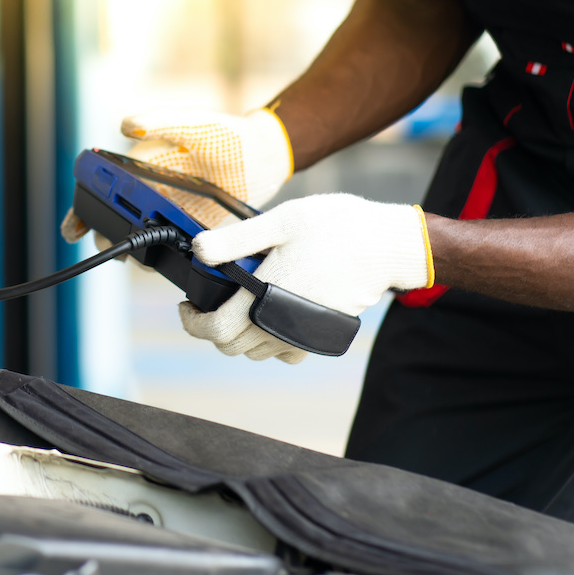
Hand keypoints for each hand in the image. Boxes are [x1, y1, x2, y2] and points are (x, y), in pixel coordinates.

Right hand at [60, 107, 294, 244]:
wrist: (265, 156)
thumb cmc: (227, 132)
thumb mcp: (194, 123)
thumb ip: (162, 121)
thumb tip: (126, 124)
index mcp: (142, 164)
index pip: (103, 186)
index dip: (82, 207)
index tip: (72, 227)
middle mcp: (150, 190)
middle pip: (115, 218)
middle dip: (106, 235)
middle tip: (112, 246)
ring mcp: (169, 211)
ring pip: (139, 237)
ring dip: (133, 250)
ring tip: (138, 256)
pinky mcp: (189, 229)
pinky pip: (167, 247)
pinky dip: (160, 256)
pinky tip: (162, 261)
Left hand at [180, 193, 432, 363]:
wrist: (386, 245)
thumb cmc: (337, 228)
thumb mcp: (282, 221)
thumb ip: (236, 239)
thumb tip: (199, 249)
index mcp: (265, 295)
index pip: (214, 329)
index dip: (191, 321)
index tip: (186, 306)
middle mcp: (281, 323)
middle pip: (230, 346)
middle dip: (211, 327)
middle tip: (208, 302)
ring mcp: (302, 334)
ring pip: (255, 352)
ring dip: (239, 335)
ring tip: (238, 304)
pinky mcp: (320, 336)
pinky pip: (285, 353)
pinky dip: (270, 342)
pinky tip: (269, 314)